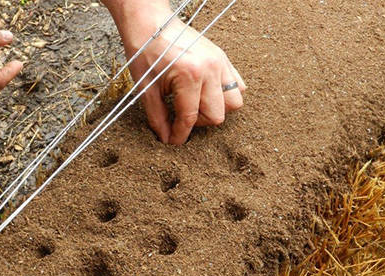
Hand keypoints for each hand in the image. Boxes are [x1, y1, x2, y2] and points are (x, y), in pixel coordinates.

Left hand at [114, 5, 245, 144]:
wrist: (151, 24)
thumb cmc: (146, 52)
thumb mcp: (146, 88)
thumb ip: (157, 117)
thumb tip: (166, 138)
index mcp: (189, 75)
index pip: (190, 117)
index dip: (180, 134)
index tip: (173, 141)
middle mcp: (209, 69)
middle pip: (217, 115)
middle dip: (198, 122)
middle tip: (181, 116)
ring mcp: (219, 63)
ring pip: (234, 102)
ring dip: (216, 109)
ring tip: (197, 104)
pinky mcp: (223, 58)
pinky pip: (238, 85)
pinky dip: (226, 94)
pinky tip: (207, 93)